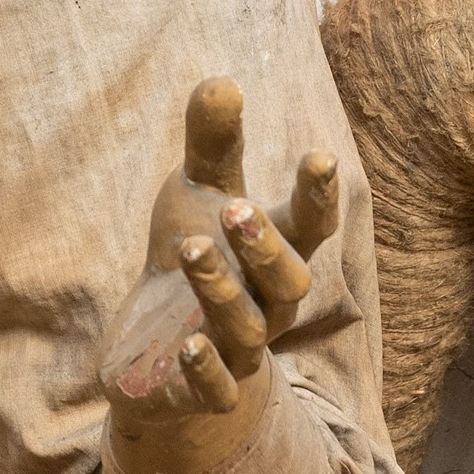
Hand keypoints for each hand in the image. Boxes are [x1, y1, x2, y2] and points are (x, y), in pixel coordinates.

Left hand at [101, 78, 339, 473]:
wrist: (154, 353)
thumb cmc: (190, 263)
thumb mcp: (194, 196)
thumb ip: (211, 145)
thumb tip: (223, 81)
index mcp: (275, 257)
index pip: (311, 229)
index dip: (318, 198)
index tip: (319, 157)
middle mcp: (268, 307)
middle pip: (291, 284)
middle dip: (266, 247)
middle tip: (235, 208)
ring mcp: (239, 353)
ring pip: (249, 329)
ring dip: (222, 290)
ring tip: (190, 250)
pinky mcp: (203, 392)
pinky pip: (219, 391)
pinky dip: (206, 371)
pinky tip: (186, 347)